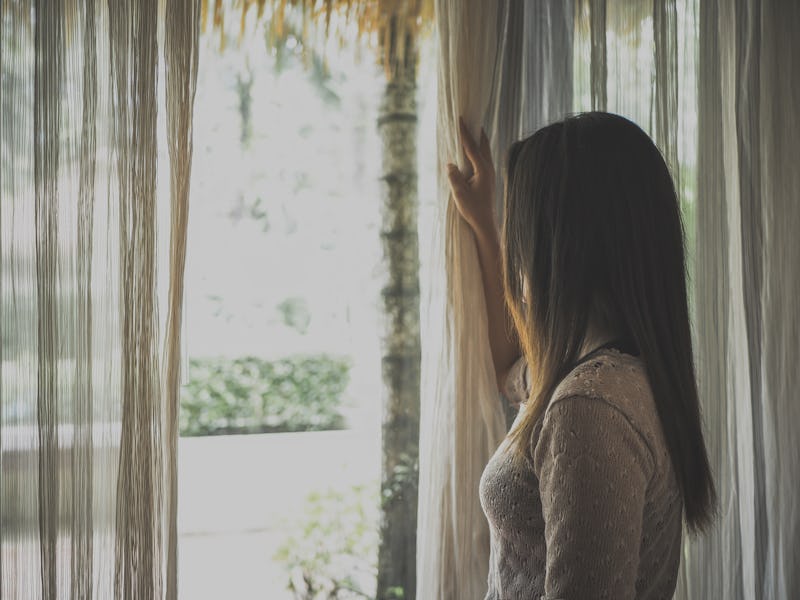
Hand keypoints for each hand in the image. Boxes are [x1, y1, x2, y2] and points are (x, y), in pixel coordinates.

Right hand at [446, 117, 496, 236]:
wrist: (485, 222)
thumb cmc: (472, 209)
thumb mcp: (459, 194)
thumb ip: (454, 177)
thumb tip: (449, 164)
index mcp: (483, 169)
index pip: (471, 146)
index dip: (464, 132)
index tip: (459, 119)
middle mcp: (489, 168)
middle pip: (482, 143)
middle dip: (475, 130)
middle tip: (467, 117)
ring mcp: (490, 172)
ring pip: (485, 149)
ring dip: (477, 138)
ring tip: (470, 128)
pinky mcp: (488, 177)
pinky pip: (483, 157)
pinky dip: (478, 148)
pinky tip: (472, 148)